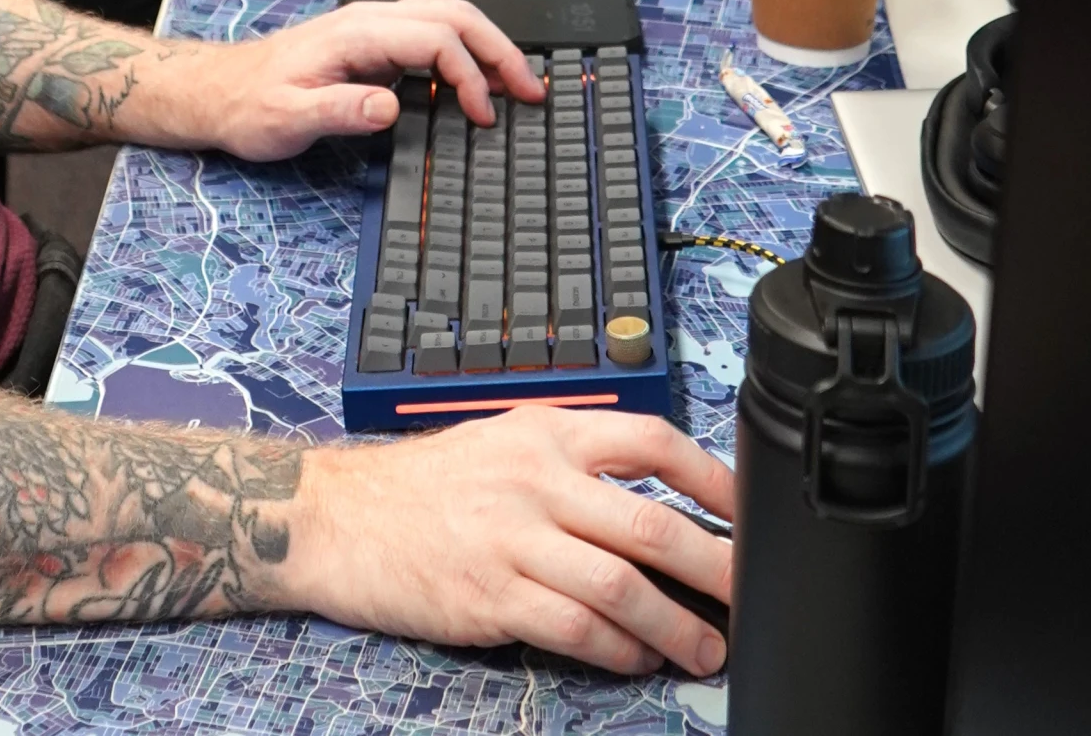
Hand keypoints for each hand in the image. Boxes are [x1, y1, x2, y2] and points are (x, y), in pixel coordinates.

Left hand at [188, 0, 544, 160]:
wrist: (221, 92)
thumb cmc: (250, 105)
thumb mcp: (288, 118)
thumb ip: (341, 111)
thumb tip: (391, 105)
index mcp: (356, 34)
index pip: (435, 40)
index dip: (469, 76)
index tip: (481, 115)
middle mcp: (369, 22)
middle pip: (454, 16)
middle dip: (499, 50)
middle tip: (529, 89)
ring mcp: (372, 29)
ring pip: (447, 17)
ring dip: (487, 45)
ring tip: (516, 82)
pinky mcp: (373, 44)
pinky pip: (432, 33)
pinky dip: (465, 49)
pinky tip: (475, 79)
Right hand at [288, 407, 733, 675]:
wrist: (338, 516)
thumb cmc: (427, 485)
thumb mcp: (504, 443)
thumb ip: (575, 465)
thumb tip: (661, 506)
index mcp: (546, 432)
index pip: (652, 442)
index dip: (713, 479)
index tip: (751, 513)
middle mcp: (534, 479)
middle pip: (649, 523)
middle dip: (714, 565)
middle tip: (752, 594)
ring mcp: (510, 539)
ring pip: (619, 586)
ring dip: (674, 625)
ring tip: (705, 647)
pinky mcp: (488, 595)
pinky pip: (573, 629)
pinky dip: (616, 650)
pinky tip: (635, 658)